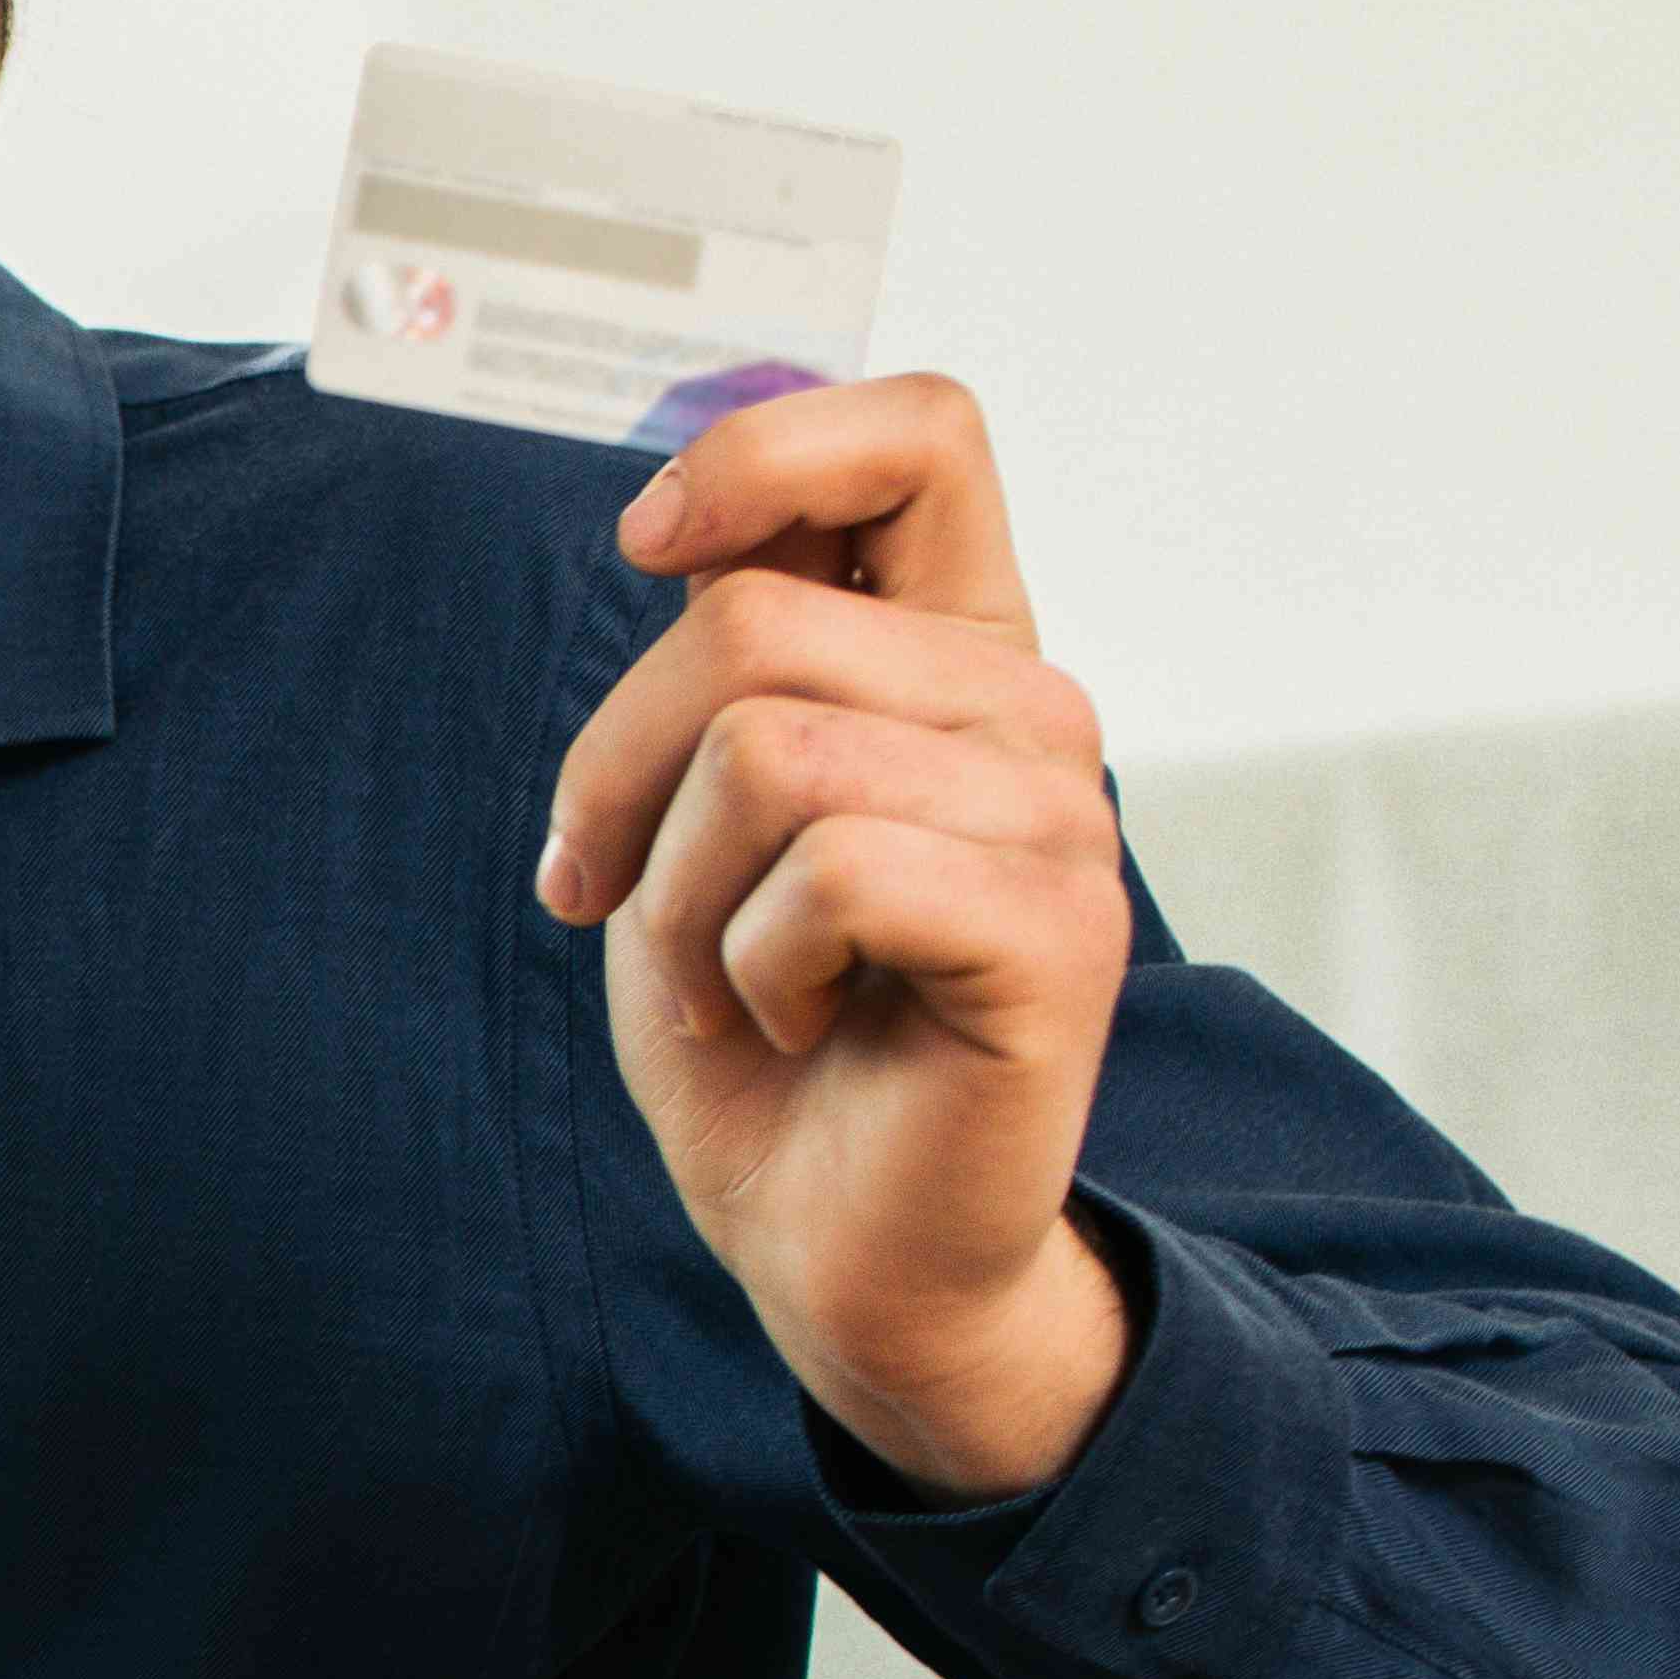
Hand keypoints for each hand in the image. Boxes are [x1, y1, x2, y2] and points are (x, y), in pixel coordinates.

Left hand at [531, 375, 1142, 1501]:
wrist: (832, 1244)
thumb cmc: (758, 1028)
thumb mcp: (691, 817)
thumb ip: (720, 666)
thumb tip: (680, 526)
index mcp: (950, 652)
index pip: (918, 434)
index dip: (763, 450)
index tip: (651, 547)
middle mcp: (1027, 708)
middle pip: (751, 619)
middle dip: (619, 771)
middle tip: (622, 892)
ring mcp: (1060, 813)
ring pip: (767, 750)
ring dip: (685, 892)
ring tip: (739, 978)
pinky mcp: (1054, 927)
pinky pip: (831, 871)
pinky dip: (755, 965)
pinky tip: (800, 1021)